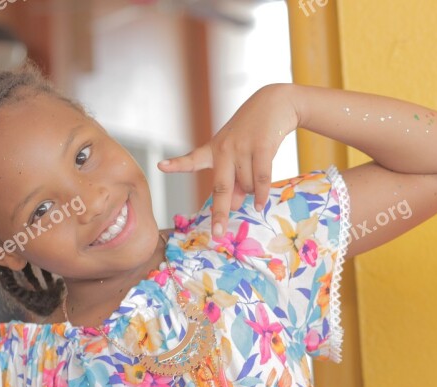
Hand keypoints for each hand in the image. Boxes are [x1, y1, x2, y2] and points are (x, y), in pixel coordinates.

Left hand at [158, 84, 297, 236]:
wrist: (275, 103)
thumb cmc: (253, 131)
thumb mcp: (238, 152)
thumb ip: (234, 179)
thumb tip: (235, 206)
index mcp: (214, 149)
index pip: (193, 159)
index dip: (177, 165)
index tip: (161, 166)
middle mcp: (224, 149)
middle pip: (220, 188)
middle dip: (220, 212)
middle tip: (218, 233)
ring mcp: (242, 148)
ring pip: (246, 185)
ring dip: (251, 193)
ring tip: (257, 187)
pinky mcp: (261, 147)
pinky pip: (260, 179)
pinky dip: (260, 195)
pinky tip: (259, 205)